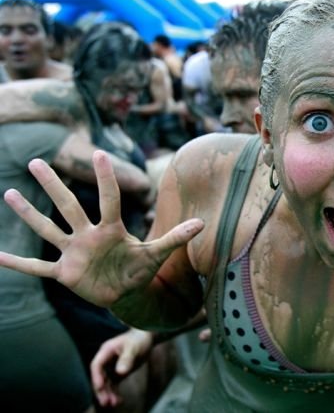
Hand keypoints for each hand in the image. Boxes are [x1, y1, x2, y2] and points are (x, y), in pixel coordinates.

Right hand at [0, 150, 203, 307]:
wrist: (126, 293)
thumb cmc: (140, 269)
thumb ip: (176, 238)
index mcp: (111, 229)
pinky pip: (37, 268)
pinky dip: (18, 264)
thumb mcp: (157, 254)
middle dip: (53, 185)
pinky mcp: (64, 273)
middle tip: (36, 160)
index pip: (108, 199)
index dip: (105, 178)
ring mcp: (73, 253)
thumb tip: (202, 223)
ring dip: (29, 214)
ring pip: (47, 230)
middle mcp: (88, 235)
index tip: (98, 153)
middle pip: (68, 206)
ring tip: (9, 193)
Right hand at [90, 329, 153, 406]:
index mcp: (106, 351)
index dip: (96, 377)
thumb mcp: (134, 348)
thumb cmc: (139, 339)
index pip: (96, 365)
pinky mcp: (118, 372)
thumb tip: (120, 372)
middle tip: (106, 402)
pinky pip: (114, 385)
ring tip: (113, 404)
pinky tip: (119, 401)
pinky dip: (115, 392)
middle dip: (102, 390)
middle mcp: (106, 360)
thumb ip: (127, 359)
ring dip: (108, 394)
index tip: (100, 387)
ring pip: (106, 383)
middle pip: (100, 377)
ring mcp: (111, 367)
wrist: (147, 337)